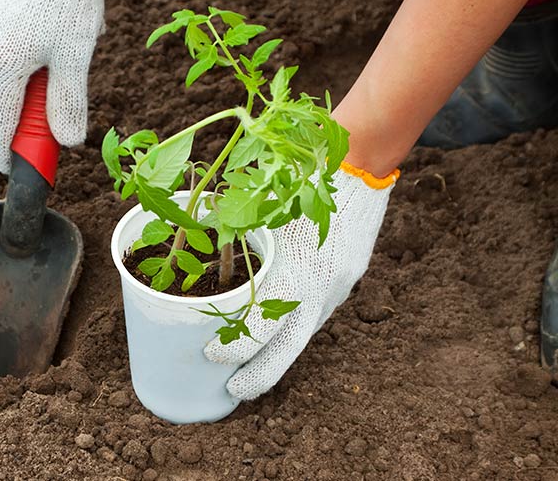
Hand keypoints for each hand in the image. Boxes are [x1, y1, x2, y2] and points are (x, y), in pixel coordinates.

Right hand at [0, 0, 103, 173]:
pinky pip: (24, 42)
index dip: (10, 155)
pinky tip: (68, 17)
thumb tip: (67, 141)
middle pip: (14, 97)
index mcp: (4, 64)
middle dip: (46, 99)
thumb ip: (69, 100)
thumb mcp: (75, 52)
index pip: (0, 126)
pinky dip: (48, 45)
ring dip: (53, 66)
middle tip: (73, 84)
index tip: (19, 172)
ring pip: (24, 67)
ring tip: (78, 33)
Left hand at [204, 163, 399, 399]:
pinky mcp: (347, 282)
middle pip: (289, 349)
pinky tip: (278, 333)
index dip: (235, 346)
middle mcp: (320, 287)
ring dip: (278, 354)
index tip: (211, 355)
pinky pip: (317, 313)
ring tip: (251, 369)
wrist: (358, 165)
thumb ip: (237, 234)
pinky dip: (294, 327)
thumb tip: (199, 249)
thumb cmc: (300, 180)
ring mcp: (338, 287)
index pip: (261, 324)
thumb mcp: (264, 209)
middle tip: (233, 391)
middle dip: (259, 376)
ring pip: (304, 333)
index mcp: (295, 270)